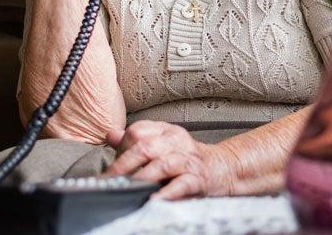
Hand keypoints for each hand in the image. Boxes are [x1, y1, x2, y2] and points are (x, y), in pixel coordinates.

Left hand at [103, 121, 229, 199]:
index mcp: (165, 130)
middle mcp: (176, 141)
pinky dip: (168, 192)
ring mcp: (188, 160)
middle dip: (124, 165)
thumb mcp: (161, 143)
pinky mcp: (199, 179)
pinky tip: (154, 199)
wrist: (222, 168)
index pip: (137, 131)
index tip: (111, 166)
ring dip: (142, 178)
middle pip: (145, 147)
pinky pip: (182, 184)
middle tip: (109, 180)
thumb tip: (111, 135)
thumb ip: (137, 140)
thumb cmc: (185, 157)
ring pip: (162, 164)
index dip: (121, 148)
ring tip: (128, 188)